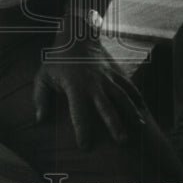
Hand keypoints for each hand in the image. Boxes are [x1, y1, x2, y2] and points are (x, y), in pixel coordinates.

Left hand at [32, 35, 147, 149]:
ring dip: (130, 111)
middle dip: (115, 124)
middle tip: (122, 141)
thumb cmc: (56, 60)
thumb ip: (40, 99)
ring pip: (121, 95)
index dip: (82, 130)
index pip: (78, 112)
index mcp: (75, 87)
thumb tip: (39, 121)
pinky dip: (136, 96)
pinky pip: (128, 84)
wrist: (75, 36)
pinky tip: (143, 109)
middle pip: (106, 106)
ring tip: (139, 126)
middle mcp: (93, 83)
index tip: (85, 146)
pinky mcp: (114, 72)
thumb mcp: (43, 77)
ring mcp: (107, 77)